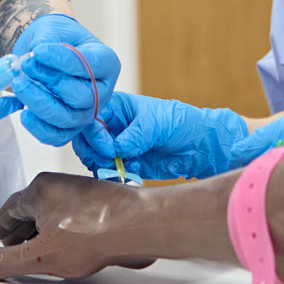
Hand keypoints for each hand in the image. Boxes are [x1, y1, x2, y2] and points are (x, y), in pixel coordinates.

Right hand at [0, 173, 162, 280]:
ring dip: (41, 232)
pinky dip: (61, 231)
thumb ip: (8, 263)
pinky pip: (71, 217)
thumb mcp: (41, 257)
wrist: (141, 225)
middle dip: (19, 229)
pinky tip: (66, 249)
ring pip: (53, 213)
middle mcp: (60, 185)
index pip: (10, 208)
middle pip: (31, 209)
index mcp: (40, 189)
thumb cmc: (94, 234)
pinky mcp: (100, 205)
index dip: (1, 225)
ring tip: (36, 250)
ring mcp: (82, 193)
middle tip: (9, 245)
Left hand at [9, 14, 121, 144]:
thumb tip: (36, 59)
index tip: (37, 51)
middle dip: (52, 82)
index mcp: (106, 61)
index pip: (91, 65)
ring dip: (40, 104)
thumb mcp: (52, 29)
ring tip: (20, 85)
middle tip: (27, 65)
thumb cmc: (54, 38)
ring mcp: (87, 111)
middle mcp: (102, 90)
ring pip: (69, 118)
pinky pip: (57, 136)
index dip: (64, 60)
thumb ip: (46, 42)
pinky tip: (24, 113)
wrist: (45, 52)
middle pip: (84, 97)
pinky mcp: (70, 126)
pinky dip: (39, 128)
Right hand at [71, 92, 246, 180]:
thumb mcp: (156, 123)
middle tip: (107, 162)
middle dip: (92, 152)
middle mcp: (112, 126)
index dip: (94, 134)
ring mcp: (116, 145)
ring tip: (118, 170)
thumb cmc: (178, 122)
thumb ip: (135, 135)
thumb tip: (116, 149)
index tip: (110, 148)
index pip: (90, 119)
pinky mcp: (124, 163)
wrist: (197, 145)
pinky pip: (108, 171)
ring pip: (93, 157)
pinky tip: (127, 174)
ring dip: (100, 166)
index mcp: (115, 107)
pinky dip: (112, 175)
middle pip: (86, 139)